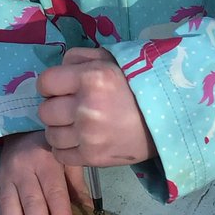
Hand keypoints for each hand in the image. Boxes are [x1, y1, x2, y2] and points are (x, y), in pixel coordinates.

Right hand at [0, 131, 88, 214]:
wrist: (19, 132)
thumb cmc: (50, 149)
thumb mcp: (67, 159)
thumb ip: (76, 184)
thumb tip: (89, 210)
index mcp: (47, 159)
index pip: (54, 191)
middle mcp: (25, 167)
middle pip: (32, 203)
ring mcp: (8, 176)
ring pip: (12, 209)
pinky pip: (2, 210)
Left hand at [36, 47, 155, 166]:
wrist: (169, 116)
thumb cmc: (138, 84)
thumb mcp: (111, 59)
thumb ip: (80, 58)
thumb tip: (58, 69)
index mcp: (91, 77)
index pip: (45, 82)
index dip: (49, 86)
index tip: (59, 89)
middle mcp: (86, 107)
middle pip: (45, 111)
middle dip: (54, 108)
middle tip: (69, 109)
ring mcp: (88, 135)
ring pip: (51, 135)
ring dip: (59, 130)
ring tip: (74, 126)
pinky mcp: (93, 157)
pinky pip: (61, 155)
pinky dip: (66, 149)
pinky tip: (79, 141)